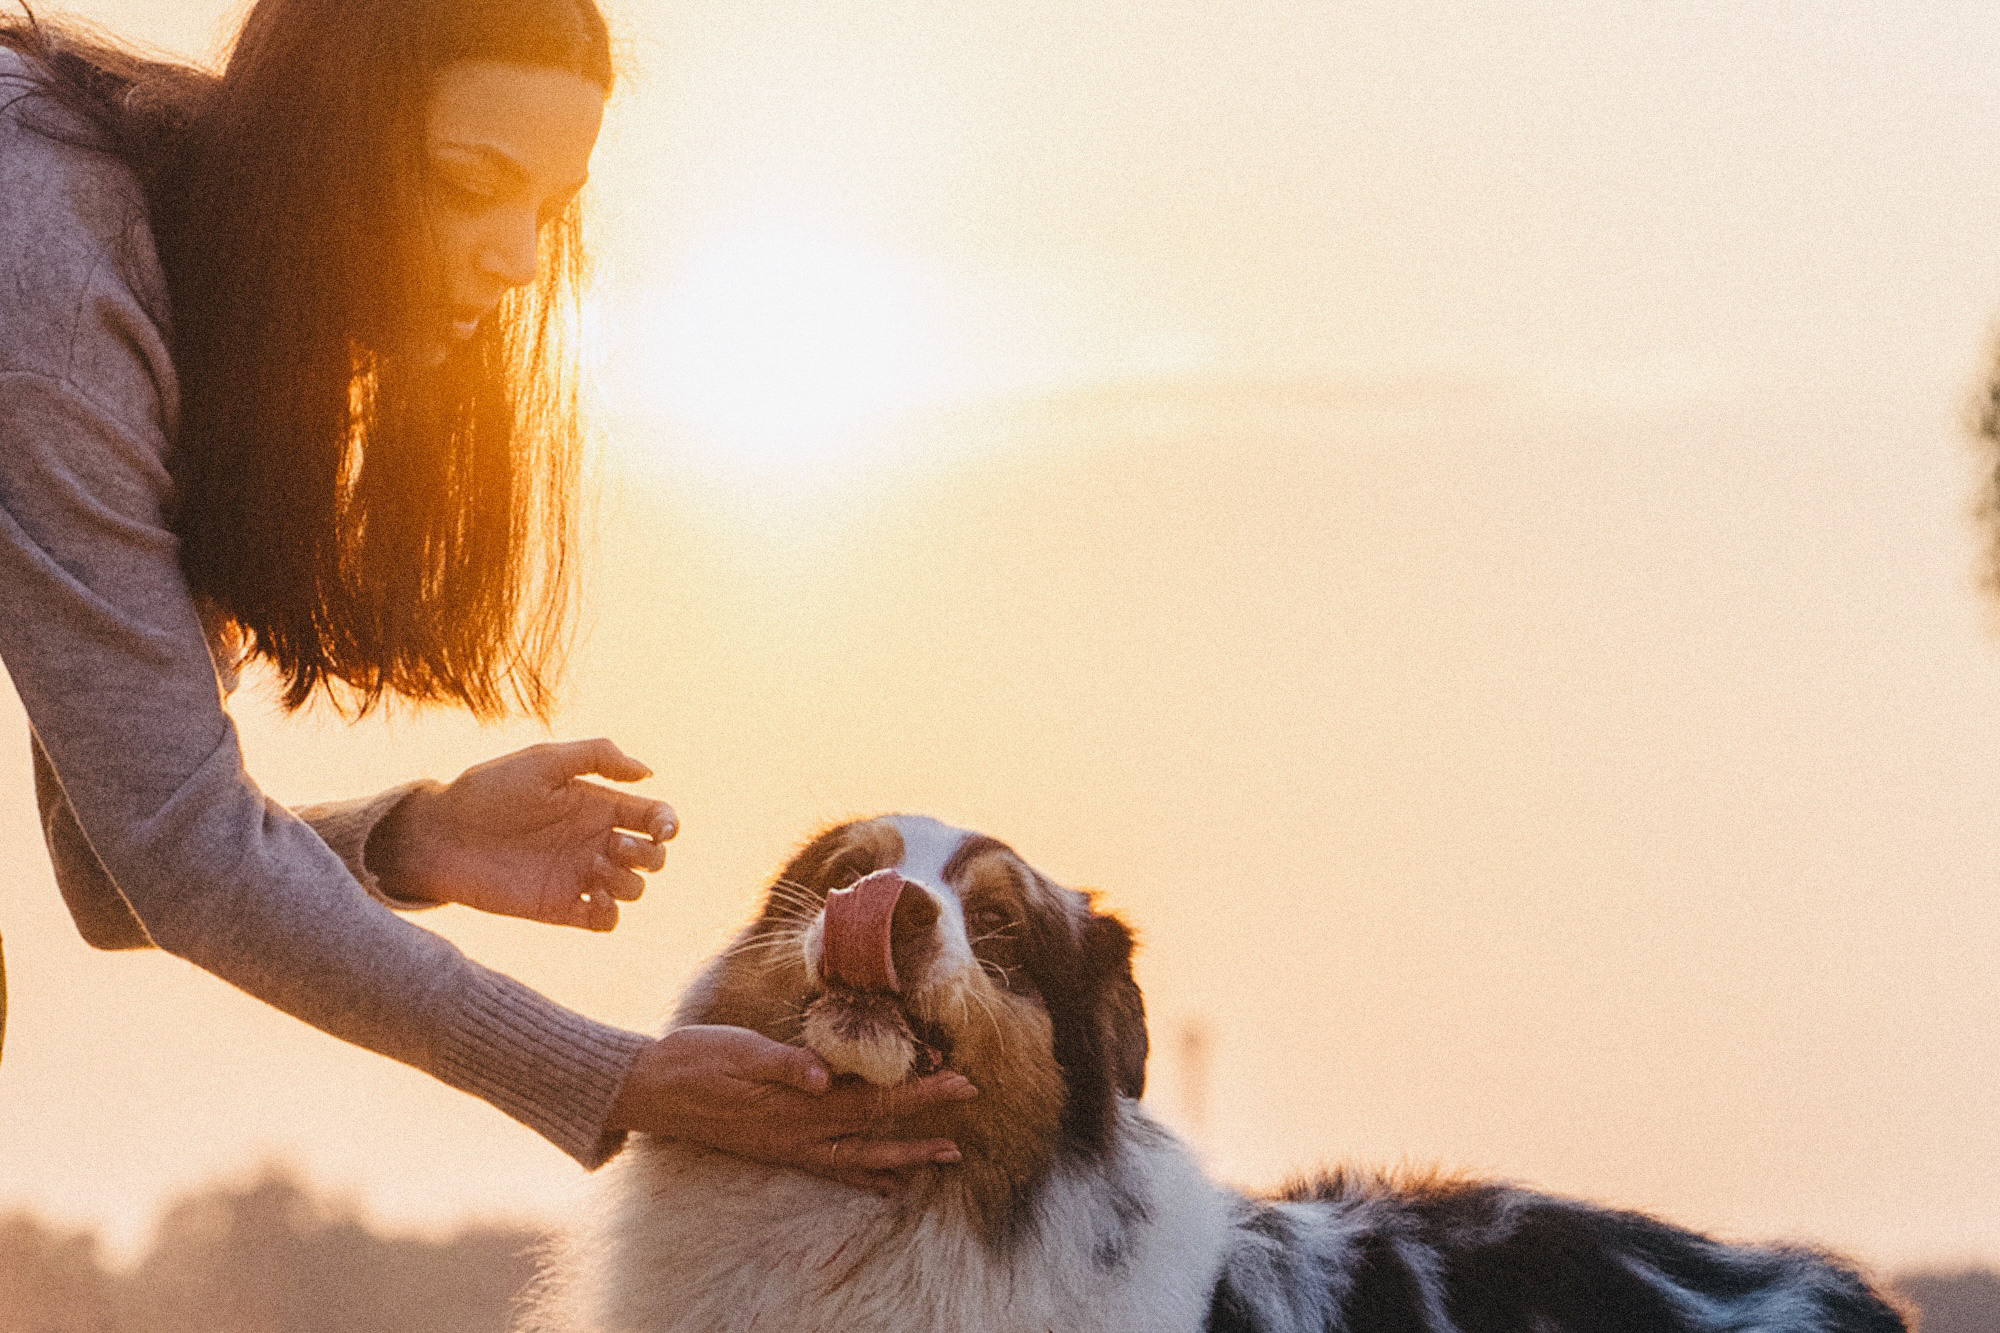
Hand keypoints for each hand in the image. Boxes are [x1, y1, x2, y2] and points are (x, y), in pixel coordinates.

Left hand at [368, 738, 675, 930]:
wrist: (439, 833)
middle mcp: (593, 842)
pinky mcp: (560, 907)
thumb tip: (649, 774)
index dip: (668, 824)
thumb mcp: (544, 760)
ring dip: (631, 883)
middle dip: (650, 854)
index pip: (654, 818)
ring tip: (596, 872)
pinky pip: (605, 921)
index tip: (661, 828)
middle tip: (615, 847)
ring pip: (635, 889)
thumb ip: (598, 757)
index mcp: (596, 805)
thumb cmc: (487, 789)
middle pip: (653, 856)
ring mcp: (578, 876)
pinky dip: (611, 914)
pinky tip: (594, 899)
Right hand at [608, 1025, 978, 1194]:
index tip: (960, 1083)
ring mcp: (786, 1144)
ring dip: (899, 1160)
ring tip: (939, 1161)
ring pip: (855, 1158)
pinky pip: (828, 1167)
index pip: (872, 1099)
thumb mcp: (739, 1051)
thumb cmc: (695, 1060)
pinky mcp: (774, 1146)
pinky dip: (861, 1175)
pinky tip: (882, 1181)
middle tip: (963, 1140)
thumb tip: (825, 1076)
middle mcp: (797, 1132)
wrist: (650, 1088)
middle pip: (873, 1134)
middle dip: (921, 1134)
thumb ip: (784, 1064)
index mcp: (796, 1104)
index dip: (919, 1092)